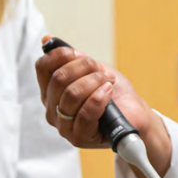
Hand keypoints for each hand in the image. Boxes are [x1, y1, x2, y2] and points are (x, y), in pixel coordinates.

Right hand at [34, 36, 171, 177]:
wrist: (134, 114)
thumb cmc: (113, 93)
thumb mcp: (93, 69)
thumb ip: (73, 58)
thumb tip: (48, 39)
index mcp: (51, 90)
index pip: (43, 67)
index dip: (60, 55)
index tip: (78, 53)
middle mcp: (52, 108)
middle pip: (59, 78)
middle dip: (85, 68)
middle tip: (101, 71)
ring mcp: (63, 125)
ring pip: (71, 94)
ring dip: (95, 82)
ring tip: (108, 83)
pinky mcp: (78, 138)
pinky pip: (85, 113)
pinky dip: (99, 98)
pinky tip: (108, 93)